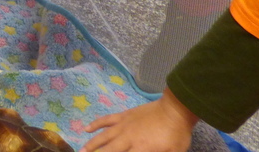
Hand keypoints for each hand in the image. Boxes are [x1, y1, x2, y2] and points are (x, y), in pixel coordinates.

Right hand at [80, 90, 198, 151]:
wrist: (175, 110)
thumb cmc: (176, 135)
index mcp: (140, 150)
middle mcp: (128, 139)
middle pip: (108, 150)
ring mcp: (124, 126)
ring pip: (103, 136)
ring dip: (92, 144)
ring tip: (82, 150)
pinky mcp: (123, 116)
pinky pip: (106, 120)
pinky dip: (96, 124)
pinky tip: (87, 128)